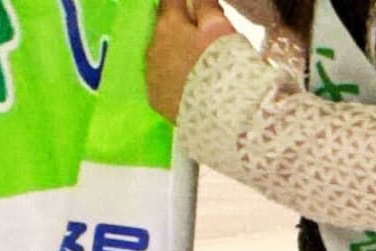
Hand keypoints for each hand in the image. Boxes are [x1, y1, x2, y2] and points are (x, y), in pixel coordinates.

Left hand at [147, 0, 235, 121]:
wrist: (220, 114)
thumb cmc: (224, 65)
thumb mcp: (219, 26)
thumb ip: (204, 4)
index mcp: (169, 24)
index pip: (170, 0)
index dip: (182, 2)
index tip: (190, 5)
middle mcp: (152, 46)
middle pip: (162, 27)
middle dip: (175, 26)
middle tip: (194, 34)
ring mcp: (151, 74)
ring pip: (158, 54)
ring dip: (170, 52)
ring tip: (190, 61)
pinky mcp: (154, 98)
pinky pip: (159, 80)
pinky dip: (168, 76)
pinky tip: (184, 82)